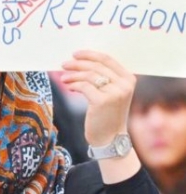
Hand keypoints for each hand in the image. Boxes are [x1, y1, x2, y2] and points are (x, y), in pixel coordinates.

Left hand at [61, 50, 140, 182]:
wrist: (110, 138)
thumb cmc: (107, 115)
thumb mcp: (111, 94)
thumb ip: (103, 78)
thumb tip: (80, 63)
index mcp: (129, 79)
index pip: (107, 59)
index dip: (90, 54)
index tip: (75, 54)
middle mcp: (124, 84)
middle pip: (96, 66)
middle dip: (77, 64)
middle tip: (64, 64)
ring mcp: (115, 93)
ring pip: (89, 75)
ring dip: (73, 75)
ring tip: (64, 78)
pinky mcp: (102, 101)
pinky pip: (84, 86)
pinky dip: (73, 85)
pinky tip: (68, 87)